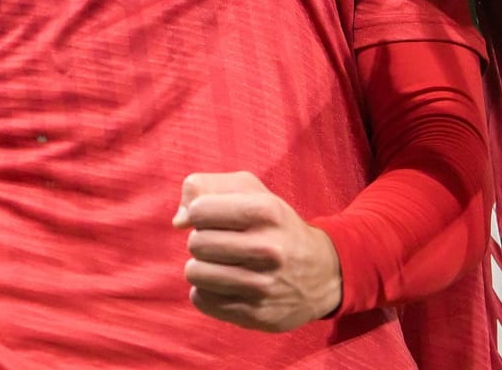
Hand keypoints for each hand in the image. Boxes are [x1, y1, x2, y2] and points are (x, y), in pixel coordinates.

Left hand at [173, 171, 342, 331]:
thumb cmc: (275, 226)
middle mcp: (268, 249)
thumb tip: (178, 220)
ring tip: (221, 264)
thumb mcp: (251, 191)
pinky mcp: (257, 315)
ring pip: (195, 273)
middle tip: (220, 244)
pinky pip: (202, 300)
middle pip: (196, 243)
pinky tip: (226, 285)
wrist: (323, 273)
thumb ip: (205, 187)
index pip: (199, 210)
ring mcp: (263, 286)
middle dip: (202, 241)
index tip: (213, 218)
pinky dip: (206, 291)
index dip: (199, 213)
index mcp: (266, 211)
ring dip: (202, 267)